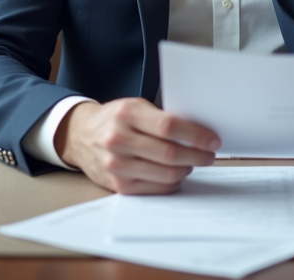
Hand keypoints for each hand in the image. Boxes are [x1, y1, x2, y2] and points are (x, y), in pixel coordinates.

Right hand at [56, 97, 219, 194]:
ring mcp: (117, 165)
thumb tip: (199, 133)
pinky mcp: (118, 185)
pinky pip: (156, 188)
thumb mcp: (135, 107)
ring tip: (194, 162)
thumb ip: (162, 118)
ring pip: (165, 174)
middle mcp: (119, 140)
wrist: (81, 136)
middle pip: (169, 153)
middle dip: (197, 156)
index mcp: (127, 114)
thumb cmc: (115, 119)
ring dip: (187, 169)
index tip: (213, 140)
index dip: (196, 135)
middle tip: (209, 155)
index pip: (169, 127)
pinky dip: (173, 182)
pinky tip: (177, 173)